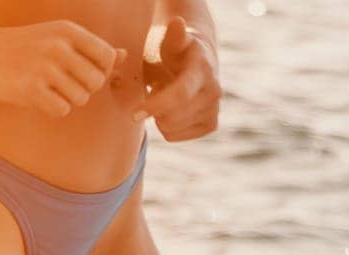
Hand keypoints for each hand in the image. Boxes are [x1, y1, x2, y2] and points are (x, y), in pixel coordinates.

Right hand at [0, 21, 124, 117]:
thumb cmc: (25, 47)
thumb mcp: (58, 38)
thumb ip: (90, 48)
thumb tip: (123, 56)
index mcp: (68, 31)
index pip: (106, 56)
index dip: (102, 71)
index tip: (84, 73)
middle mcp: (58, 46)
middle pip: (97, 82)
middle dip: (86, 89)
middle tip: (66, 85)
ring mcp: (44, 67)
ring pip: (81, 99)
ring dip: (69, 100)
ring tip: (51, 90)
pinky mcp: (31, 89)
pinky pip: (61, 110)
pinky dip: (54, 109)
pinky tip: (40, 98)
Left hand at [137, 16, 220, 140]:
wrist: (197, 61)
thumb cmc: (175, 51)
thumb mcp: (171, 41)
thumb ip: (173, 36)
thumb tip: (177, 23)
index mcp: (203, 69)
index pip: (180, 94)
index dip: (156, 105)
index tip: (134, 114)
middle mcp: (214, 92)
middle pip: (172, 117)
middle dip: (154, 108)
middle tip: (155, 88)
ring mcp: (214, 110)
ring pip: (170, 129)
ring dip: (159, 116)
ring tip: (165, 96)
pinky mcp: (211, 125)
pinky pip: (174, 137)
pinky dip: (166, 126)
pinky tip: (171, 109)